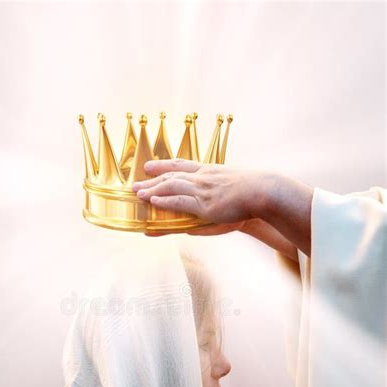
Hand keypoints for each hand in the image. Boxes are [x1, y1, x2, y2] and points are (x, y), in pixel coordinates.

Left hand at [132, 158, 269, 224]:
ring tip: (138, 194)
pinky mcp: (204, 204)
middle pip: (171, 175)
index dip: (164, 165)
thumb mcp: (230, 192)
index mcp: (209, 171)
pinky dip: (165, 201)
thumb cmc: (252, 193)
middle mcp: (203, 178)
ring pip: (171, 186)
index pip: (182, 165)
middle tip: (134, 184)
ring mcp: (202, 189)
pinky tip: (154, 202)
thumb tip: (203, 209)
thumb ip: (214, 201)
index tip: (150, 166)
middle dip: (151, 180)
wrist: (264, 192)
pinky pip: (180, 201)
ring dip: (152, 190)